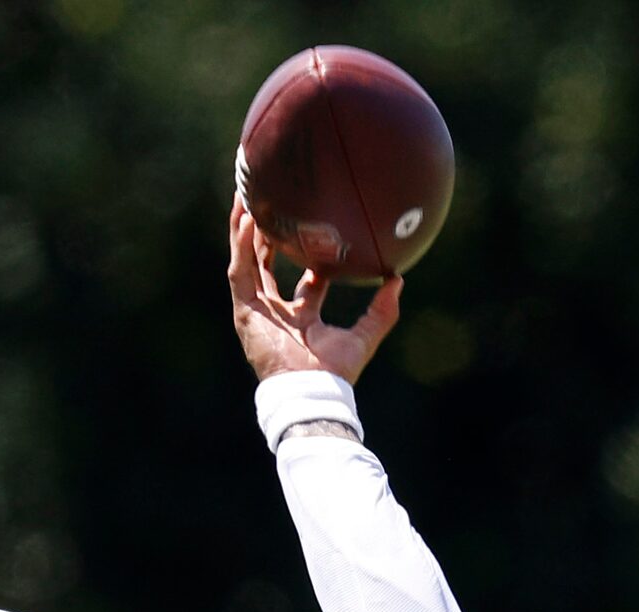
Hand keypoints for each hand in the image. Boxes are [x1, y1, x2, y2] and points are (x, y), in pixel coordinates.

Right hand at [228, 195, 401, 383]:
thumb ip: (382, 312)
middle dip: (269, 234)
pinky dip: (241, 245)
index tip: (319, 228)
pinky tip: (247, 218)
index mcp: (303, 318)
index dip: (311, 256)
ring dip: (246, 229)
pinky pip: (240, 271)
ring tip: (248, 194)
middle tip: (274, 201)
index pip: (306, 280)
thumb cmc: (333, 374)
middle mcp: (278, 313)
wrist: (309, 390)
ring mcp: (258, 311)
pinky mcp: (245, 311)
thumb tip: (397, 281)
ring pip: (247, 261)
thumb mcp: (363, 337)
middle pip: (268, 265)